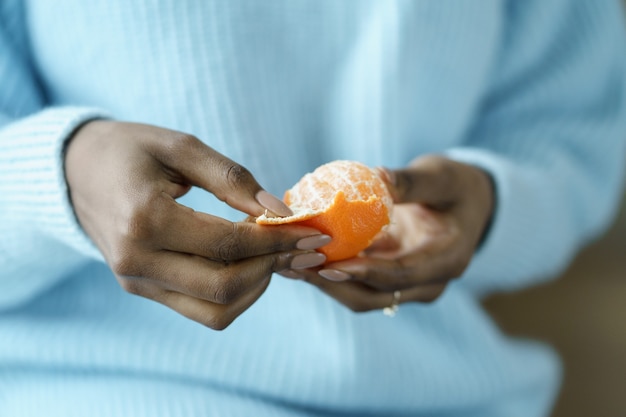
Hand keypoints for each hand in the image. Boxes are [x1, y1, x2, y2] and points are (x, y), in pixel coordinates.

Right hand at [65, 120, 328, 328]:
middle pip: (225, 285)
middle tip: (300, 243)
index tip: (314, 232)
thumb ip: (232, 178)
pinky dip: (235, 294)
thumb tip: (280, 212)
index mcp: (144, 219)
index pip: (229, 243)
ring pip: (217, 309)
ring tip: (274, 252)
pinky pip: (201, 310)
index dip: (278, 239)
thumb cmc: (130, 150)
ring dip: (257, 286)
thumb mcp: (181, 146)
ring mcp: (137, 282)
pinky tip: (249, 264)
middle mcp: (136, 260)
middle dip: (274, 266)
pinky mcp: (142, 289)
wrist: (76, 172)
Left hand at [289, 155, 493, 311]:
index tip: (329, 264)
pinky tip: (298, 253)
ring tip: (285, 261)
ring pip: (360, 294)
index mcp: (447, 261)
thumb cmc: (457, 186)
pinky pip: (357, 281)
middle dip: (331, 283)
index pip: (401, 275)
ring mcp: (407, 286)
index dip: (364, 272)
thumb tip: (378, 176)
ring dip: (323, 281)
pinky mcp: (390, 279)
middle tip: (293, 263)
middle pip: (373, 295)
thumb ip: (412, 181)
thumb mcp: (441, 177)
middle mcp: (427, 283)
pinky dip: (329, 270)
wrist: (467, 204)